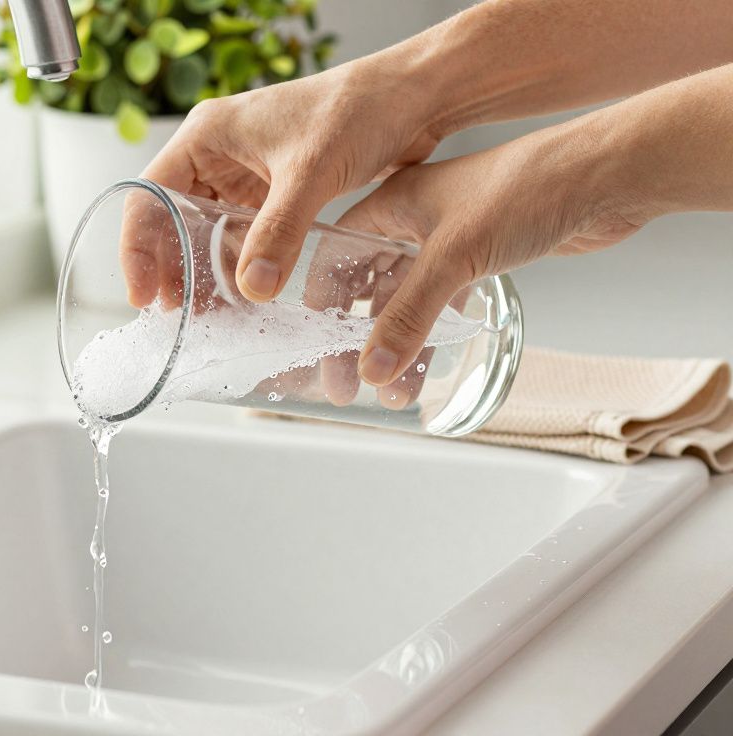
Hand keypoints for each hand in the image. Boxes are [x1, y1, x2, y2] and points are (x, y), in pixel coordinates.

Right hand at [127, 57, 445, 306]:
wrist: (413, 99)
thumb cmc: (359, 108)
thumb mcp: (311, 173)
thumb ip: (279, 232)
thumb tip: (252, 287)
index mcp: (207, 135)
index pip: (149, 195)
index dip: (138, 248)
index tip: (143, 294)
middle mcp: (218, 154)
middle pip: (171, 219)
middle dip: (170, 267)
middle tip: (173, 315)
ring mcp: (245, 174)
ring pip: (206, 232)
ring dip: (203, 271)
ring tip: (204, 315)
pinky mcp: (274, 192)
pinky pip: (242, 236)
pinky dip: (239, 265)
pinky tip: (243, 297)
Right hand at [339, 118, 645, 387]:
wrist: (601, 179)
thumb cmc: (524, 190)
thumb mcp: (453, 256)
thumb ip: (409, 316)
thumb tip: (371, 368)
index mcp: (391, 203)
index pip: (334, 257)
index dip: (320, 304)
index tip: (311, 347)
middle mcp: (412, 221)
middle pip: (366, 288)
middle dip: (353, 338)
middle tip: (343, 382)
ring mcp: (446, 240)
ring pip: (406, 302)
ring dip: (397, 346)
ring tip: (391, 391)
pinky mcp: (480, 258)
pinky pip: (442, 306)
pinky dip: (432, 337)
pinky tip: (426, 367)